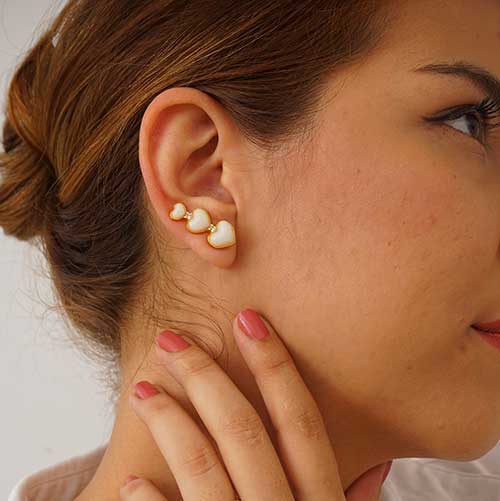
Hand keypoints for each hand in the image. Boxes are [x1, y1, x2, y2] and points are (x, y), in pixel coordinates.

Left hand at [119, 308, 391, 499]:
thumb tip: (369, 467)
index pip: (301, 422)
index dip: (276, 366)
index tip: (249, 320)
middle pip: (245, 433)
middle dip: (207, 377)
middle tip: (172, 339)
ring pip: (204, 470)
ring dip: (170, 423)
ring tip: (142, 390)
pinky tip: (129, 489)